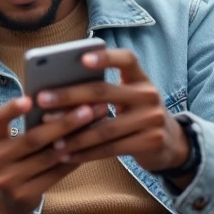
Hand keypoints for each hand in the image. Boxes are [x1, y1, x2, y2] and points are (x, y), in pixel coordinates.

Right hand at [0, 96, 111, 213]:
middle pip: (33, 139)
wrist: (4, 200)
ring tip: (95, 127)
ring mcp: (8, 180)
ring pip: (48, 157)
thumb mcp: (7, 144)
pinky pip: (55, 174)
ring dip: (75, 140)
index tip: (31, 99)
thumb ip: (25, 127)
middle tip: (88, 109)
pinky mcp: (24, 195)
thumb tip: (60, 103)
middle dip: (64, 123)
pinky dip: (73, 159)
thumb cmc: (12, 161)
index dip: (12, 109)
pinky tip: (89, 148)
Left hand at [34, 49, 188, 175]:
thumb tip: (53, 90)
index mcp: (140, 78)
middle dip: (69, 96)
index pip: (127, 59)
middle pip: (104, 92)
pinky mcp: (150, 143)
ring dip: (73, 134)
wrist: (171, 144)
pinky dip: (85, 153)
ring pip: (104, 127)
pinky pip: (110, 149)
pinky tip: (65, 155)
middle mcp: (149, 94)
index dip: (106, 57)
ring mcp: (152, 120)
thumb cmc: (135, 114)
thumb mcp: (127, 97)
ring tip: (49, 138)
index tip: (81, 58)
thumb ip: (101, 91)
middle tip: (42, 99)